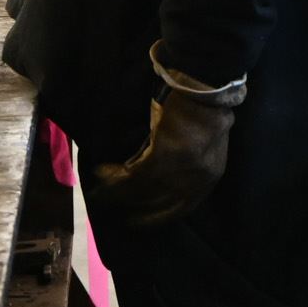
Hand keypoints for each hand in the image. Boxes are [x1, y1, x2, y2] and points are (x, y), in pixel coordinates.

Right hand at [89, 51, 245, 228]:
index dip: (156, 217)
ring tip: (98, 190)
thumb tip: (158, 179)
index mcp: (209, 178)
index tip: (136, 221)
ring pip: (139, 190)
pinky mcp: (161, 159)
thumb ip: (185, 166)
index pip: (180, 209)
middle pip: (157, 204)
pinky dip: (112, 175)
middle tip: (112, 210)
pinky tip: (100, 171)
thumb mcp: (201, 146)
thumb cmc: (203, 110)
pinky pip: (130, 175)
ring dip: (114, 191)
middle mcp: (195, 181)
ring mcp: (179, 172)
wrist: (204, 86)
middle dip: (132, 210)